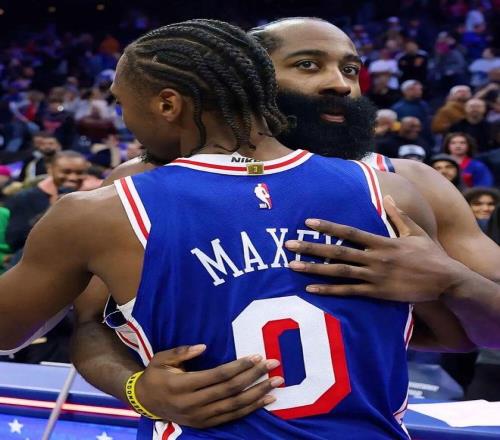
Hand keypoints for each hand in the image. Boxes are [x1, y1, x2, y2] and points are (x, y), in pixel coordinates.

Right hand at [135, 344, 282, 427]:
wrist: (145, 402)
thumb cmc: (156, 375)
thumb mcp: (162, 358)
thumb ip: (182, 352)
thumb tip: (203, 347)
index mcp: (182, 385)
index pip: (217, 375)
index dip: (239, 366)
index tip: (256, 356)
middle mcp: (193, 404)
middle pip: (230, 390)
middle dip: (254, 377)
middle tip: (274, 365)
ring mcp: (200, 417)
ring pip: (234, 406)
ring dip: (258, 394)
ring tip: (276, 383)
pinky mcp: (205, 424)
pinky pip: (232, 417)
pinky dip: (251, 409)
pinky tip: (265, 400)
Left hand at [285, 196, 461, 302]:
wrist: (446, 280)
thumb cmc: (431, 254)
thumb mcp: (415, 231)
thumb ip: (398, 215)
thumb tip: (388, 198)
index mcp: (381, 241)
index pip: (348, 231)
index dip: (328, 226)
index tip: (308, 222)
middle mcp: (374, 258)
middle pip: (337, 251)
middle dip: (311, 247)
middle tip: (288, 245)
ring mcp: (374, 276)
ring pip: (338, 272)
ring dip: (314, 268)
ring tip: (293, 266)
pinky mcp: (377, 293)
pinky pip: (348, 292)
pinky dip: (329, 291)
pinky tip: (311, 289)